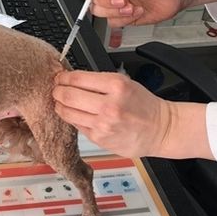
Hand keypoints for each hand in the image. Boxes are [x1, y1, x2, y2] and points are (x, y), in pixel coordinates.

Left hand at [53, 70, 173, 157]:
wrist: (160, 129)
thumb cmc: (144, 105)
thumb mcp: (125, 83)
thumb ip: (99, 81)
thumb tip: (72, 79)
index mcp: (116, 86)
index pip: (78, 78)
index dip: (63, 77)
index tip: (60, 77)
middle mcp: (109, 105)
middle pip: (68, 96)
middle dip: (57, 91)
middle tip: (56, 89)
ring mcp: (103, 124)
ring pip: (68, 113)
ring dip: (60, 106)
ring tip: (61, 102)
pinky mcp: (100, 138)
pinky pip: (77, 126)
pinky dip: (73, 119)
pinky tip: (75, 114)